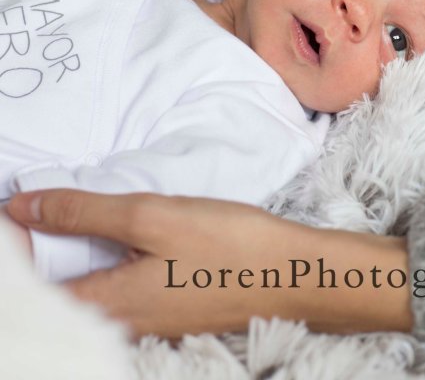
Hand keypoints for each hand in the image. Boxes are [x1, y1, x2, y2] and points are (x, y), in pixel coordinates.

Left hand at [7, 189, 411, 338]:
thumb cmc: (226, 245)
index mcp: (106, 305)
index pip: (31, 289)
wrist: (293, 274)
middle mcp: (118, 323)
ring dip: (68, 260)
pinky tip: (114, 238)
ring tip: (69, 219)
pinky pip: (114, 292)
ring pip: (84, 294)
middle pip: (54, 296)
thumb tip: (21, 206)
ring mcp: (145, 321)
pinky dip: (99, 264)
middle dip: (37, 256)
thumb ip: (83, 212)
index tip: (15, 209)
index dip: (14, 247)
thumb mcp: (151, 215)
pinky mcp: (167, 310)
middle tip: (37, 212)